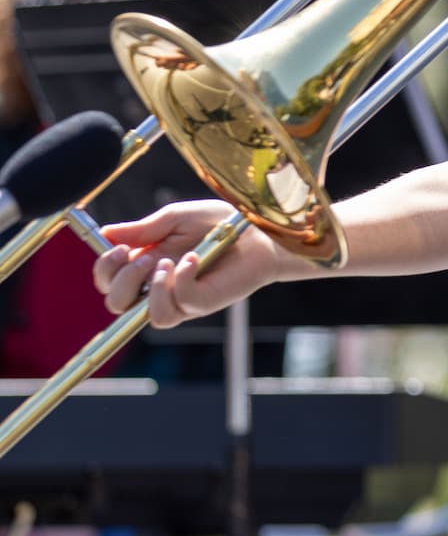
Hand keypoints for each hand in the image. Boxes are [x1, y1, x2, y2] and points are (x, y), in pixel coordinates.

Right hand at [94, 200, 284, 328]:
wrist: (256, 229)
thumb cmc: (218, 223)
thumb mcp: (175, 219)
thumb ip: (142, 230)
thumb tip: (104, 234)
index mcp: (146, 264)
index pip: (109, 281)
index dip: (104, 270)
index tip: (117, 249)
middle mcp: (160, 285)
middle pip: (118, 304)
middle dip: (122, 281)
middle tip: (144, 257)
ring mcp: (182, 297)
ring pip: (150, 317)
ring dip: (152, 289)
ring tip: (169, 263)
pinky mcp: (204, 302)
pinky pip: (180, 305)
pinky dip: (181, 281)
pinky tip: (193, 259)